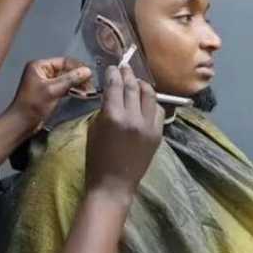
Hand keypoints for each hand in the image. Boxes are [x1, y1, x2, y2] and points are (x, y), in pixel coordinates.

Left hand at [8, 57, 92, 130]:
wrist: (22, 123)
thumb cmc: (33, 104)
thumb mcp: (53, 90)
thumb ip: (71, 79)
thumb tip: (88, 71)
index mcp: (39, 66)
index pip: (63, 61)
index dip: (78, 67)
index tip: (91, 73)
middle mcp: (43, 71)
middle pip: (66, 70)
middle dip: (79, 76)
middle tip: (92, 83)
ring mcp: (46, 82)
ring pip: (66, 79)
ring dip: (77, 83)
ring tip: (90, 89)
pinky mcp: (49, 92)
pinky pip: (64, 87)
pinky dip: (73, 89)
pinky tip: (82, 93)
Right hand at [84, 66, 163, 201]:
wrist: (114, 184)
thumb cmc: (97, 158)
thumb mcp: (94, 129)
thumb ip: (104, 109)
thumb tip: (112, 94)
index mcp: (113, 116)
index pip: (115, 85)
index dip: (113, 73)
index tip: (112, 68)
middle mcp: (133, 118)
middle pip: (133, 87)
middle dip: (128, 74)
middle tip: (124, 68)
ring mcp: (149, 126)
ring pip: (149, 95)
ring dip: (142, 85)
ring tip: (137, 81)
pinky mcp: (158, 134)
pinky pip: (157, 111)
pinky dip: (151, 102)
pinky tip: (146, 100)